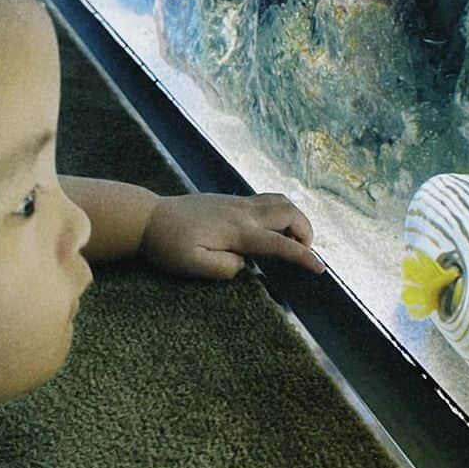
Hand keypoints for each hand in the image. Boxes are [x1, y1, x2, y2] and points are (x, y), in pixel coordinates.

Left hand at [139, 192, 325, 279]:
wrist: (148, 217)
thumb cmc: (167, 244)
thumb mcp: (193, 266)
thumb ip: (224, 268)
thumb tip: (245, 265)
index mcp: (237, 230)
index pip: (280, 244)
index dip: (303, 256)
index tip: (320, 269)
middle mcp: (242, 212)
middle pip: (289, 212)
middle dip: (306, 231)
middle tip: (304, 253)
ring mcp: (237, 202)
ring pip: (281, 200)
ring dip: (296, 217)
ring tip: (293, 239)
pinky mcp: (231, 200)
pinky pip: (267, 198)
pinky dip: (282, 210)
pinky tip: (273, 226)